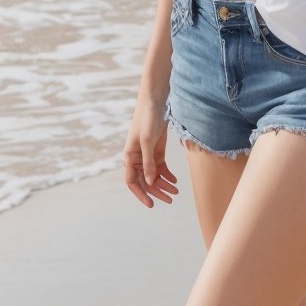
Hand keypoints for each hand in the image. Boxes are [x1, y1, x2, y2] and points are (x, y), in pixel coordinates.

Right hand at [122, 95, 178, 209]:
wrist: (155, 101)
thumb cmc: (147, 119)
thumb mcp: (148, 142)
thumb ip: (149, 162)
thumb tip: (149, 181)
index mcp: (129, 157)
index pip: (132, 181)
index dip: (141, 194)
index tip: (151, 204)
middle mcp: (137, 158)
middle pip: (145, 181)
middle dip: (157, 192)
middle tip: (170, 200)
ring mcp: (147, 155)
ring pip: (154, 176)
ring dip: (164, 185)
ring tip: (176, 192)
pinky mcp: (157, 150)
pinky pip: (161, 168)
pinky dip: (167, 176)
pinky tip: (175, 181)